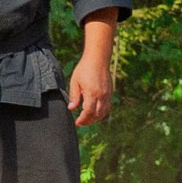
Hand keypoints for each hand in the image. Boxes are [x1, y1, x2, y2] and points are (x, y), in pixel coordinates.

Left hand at [69, 8, 119, 126]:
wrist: (98, 59)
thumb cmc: (84, 69)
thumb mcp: (75, 81)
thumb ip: (74, 96)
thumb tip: (71, 108)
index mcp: (92, 93)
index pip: (88, 112)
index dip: (83, 119)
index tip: (77, 122)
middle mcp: (101, 95)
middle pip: (97, 115)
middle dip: (89, 121)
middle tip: (81, 123)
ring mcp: (107, 94)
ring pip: (104, 112)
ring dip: (96, 118)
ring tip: (87, 120)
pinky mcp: (110, 92)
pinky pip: (108, 107)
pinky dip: (102, 113)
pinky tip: (96, 113)